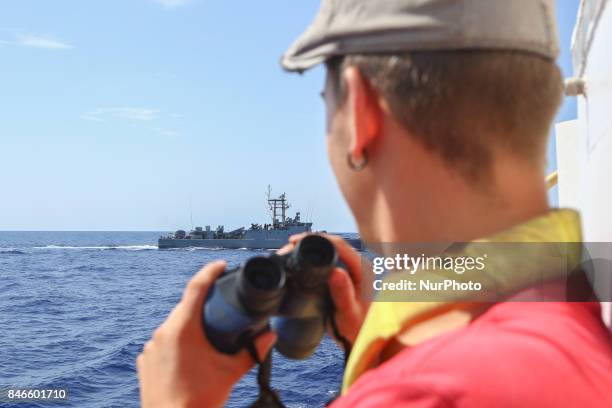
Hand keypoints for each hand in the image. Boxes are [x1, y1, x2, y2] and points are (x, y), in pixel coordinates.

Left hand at [136, 260, 276, 407]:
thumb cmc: (199, 400)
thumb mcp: (231, 373)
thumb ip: (253, 352)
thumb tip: (270, 336)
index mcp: (183, 329)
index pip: (195, 288)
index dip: (209, 272)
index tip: (220, 265)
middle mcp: (163, 333)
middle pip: (184, 307)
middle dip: (202, 305)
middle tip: (221, 309)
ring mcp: (151, 348)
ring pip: (172, 325)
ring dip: (189, 325)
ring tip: (207, 337)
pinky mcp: (145, 362)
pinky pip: (162, 343)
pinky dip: (176, 343)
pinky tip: (189, 357)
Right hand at [288, 234, 369, 347]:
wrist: (362, 338)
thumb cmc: (358, 328)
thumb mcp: (349, 312)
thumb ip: (343, 293)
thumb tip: (335, 271)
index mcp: (363, 269)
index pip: (339, 245)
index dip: (317, 239)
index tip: (296, 241)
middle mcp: (359, 265)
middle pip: (332, 244)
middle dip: (309, 242)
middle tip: (288, 246)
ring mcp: (352, 269)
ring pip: (329, 251)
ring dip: (311, 249)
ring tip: (291, 251)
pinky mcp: (345, 276)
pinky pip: (328, 260)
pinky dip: (314, 258)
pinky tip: (301, 260)